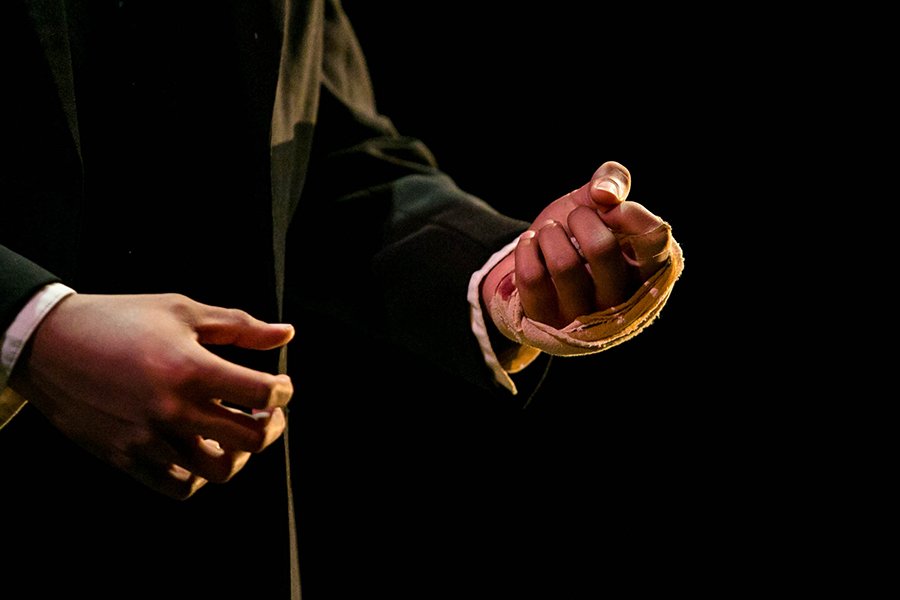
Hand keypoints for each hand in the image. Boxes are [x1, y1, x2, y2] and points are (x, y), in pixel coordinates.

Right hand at [9, 293, 293, 498]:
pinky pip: (180, 487)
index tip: (279, 384)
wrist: (49, 344)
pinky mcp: (127, 457)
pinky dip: (201, 475)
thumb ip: (239, 327)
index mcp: (191, 369)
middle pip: (251, 439)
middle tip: (267, 412)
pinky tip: (201, 448)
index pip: (263, 393)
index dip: (283, 390)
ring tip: (234, 432)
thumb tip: (286, 334)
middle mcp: (174, 409)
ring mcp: (150, 439)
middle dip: (272, 425)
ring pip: (220, 470)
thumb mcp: (182, 310)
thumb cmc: (120, 319)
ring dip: (239, 453)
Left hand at [481, 161, 671, 328]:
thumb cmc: (578, 233)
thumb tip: (604, 192)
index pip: (654, 240)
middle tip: (575, 218)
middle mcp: (622, 302)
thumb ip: (613, 181)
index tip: (606, 201)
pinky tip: (530, 246)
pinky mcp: (547, 323)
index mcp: (649, 272)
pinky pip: (531, 278)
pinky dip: (526, 248)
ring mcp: (584, 318)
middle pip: (601, 248)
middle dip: (580, 218)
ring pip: (562, 264)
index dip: (628, 213)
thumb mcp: (599, 202)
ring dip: (550, 234)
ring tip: (550, 234)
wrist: (537, 264)